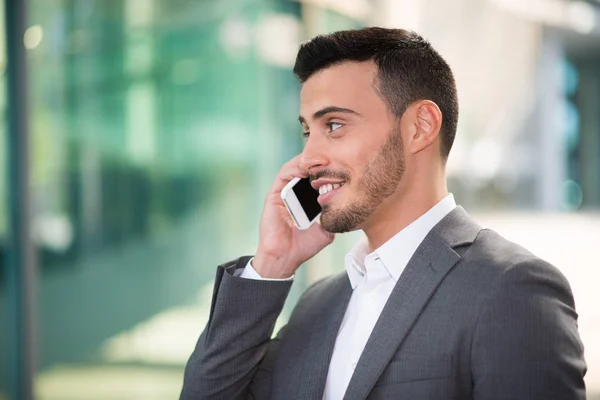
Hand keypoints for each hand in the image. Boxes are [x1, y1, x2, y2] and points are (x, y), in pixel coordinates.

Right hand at [253, 155, 334, 278]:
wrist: (285, 258)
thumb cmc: (303, 247)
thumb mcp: (325, 230)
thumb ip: (334, 217)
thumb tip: (349, 208)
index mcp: (306, 201)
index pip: (317, 179)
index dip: (328, 171)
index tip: (342, 166)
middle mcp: (294, 194)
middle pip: (307, 170)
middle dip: (319, 162)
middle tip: (333, 157)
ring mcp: (284, 193)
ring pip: (295, 168)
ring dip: (307, 162)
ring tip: (321, 160)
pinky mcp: (274, 194)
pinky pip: (283, 175)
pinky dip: (294, 168)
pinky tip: (306, 168)